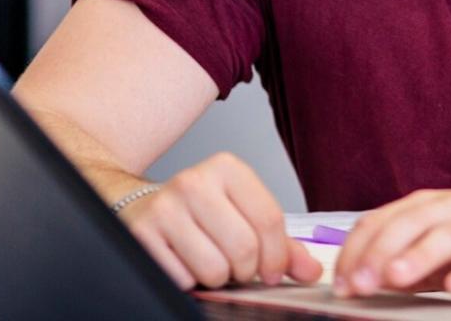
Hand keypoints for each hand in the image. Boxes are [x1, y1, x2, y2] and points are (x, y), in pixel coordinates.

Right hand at [117, 152, 321, 290]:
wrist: (138, 209)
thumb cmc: (200, 214)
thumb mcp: (241, 214)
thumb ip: (280, 243)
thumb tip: (312, 272)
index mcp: (226, 168)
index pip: (268, 219)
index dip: (277, 256)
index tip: (272, 272)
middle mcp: (194, 182)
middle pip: (244, 247)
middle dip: (247, 270)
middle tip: (239, 268)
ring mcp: (164, 208)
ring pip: (214, 268)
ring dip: (218, 277)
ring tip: (210, 262)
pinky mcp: (141, 237)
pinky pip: (183, 279)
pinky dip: (189, 281)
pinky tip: (184, 263)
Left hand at [333, 190, 450, 299]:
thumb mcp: (441, 249)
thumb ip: (405, 261)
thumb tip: (362, 282)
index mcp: (431, 206)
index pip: (382, 220)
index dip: (356, 251)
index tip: (341, 282)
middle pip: (410, 224)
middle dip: (379, 254)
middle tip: (358, 285)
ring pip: (447, 237)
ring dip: (418, 256)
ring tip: (395, 277)